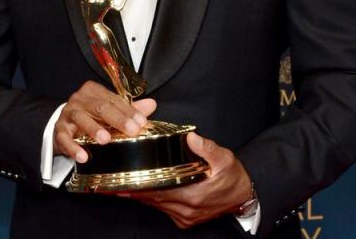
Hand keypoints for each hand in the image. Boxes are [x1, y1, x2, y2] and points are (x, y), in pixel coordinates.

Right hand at [54, 80, 155, 162]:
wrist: (63, 126)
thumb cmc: (90, 116)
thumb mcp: (109, 111)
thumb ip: (129, 109)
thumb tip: (151, 104)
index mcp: (94, 91)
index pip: (114, 99)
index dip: (129, 111)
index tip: (141, 122)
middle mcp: (80, 99)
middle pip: (100, 107)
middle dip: (117, 119)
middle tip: (131, 130)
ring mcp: (68, 113)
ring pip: (81, 118)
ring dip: (94, 129)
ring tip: (106, 140)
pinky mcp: (59, 129)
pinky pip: (65, 138)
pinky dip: (73, 147)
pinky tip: (83, 156)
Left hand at [123, 132, 252, 229]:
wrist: (243, 197)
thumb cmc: (233, 178)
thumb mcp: (224, 159)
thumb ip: (207, 148)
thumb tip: (191, 137)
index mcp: (193, 195)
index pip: (158, 192)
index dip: (137, 188)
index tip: (120, 182)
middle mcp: (186, 209)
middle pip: (152, 199)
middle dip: (132, 190)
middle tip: (112, 181)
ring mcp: (184, 216)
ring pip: (155, 205)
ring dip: (139, 195)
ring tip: (120, 184)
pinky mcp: (184, 219)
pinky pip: (162, 209)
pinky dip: (151, 200)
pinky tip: (141, 190)